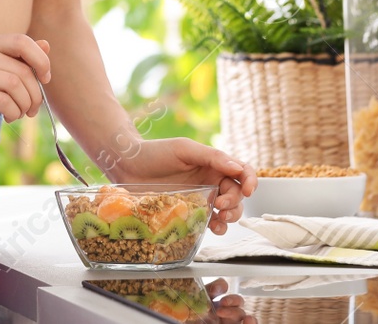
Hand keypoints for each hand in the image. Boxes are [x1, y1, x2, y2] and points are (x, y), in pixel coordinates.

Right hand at [0, 34, 51, 125]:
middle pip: (23, 70)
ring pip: (15, 86)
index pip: (23, 41)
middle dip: (35, 94)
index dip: (41, 60)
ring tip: (20, 114)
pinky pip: (1, 102)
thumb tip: (47, 46)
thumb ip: (12, 56)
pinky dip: (12, 112)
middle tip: (33, 109)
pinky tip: (8, 117)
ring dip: (25, 105)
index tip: (45, 79)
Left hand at [108, 138, 256, 235]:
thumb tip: (237, 168)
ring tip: (222, 218)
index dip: (249, 180)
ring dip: (231, 216)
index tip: (247, 190)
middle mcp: (210, 181)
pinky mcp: (189, 212)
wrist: (128, 166)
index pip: (241, 172)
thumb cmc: (155, 152)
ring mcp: (201, 197)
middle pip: (237, 194)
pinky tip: (215, 228)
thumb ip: (212, 157)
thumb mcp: (184, 149)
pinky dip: (217, 226)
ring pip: (227, 210)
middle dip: (237, 202)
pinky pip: (209, 222)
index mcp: (213, 163)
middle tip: (223, 205)